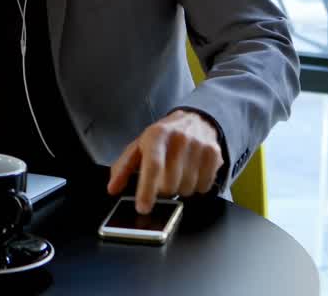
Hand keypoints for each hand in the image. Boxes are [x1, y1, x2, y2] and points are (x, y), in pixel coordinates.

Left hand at [106, 110, 223, 213]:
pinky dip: (195, 187)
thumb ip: (123, 168)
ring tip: (177, 173)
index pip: (152, 166)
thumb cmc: (163, 137)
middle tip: (162, 179)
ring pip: (187, 188)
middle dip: (163, 189)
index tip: (143, 208)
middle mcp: (180, 139)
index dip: (147, 190)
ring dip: (179, 188)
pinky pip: (203, 187)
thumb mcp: (139, 146)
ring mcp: (199, 146)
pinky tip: (191, 173)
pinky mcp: (215, 155)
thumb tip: (112, 188)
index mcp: (157, 135)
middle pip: (170, 183)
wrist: (195, 120)